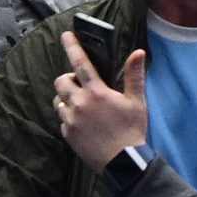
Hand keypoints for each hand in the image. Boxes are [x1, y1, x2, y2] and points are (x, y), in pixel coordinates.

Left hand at [54, 41, 152, 167]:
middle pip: (61, 82)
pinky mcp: (67, 134)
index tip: (65, 35)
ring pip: (59, 101)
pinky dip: (69, 117)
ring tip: (82, 105)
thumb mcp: (137, 101)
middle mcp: (80, 103)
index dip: (72, 47)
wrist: (123, 162)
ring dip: (67, 99)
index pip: (80, 63)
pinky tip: (84, 123)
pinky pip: (62, 120)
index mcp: (97, 92)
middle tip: (81, 85)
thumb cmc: (132, 129)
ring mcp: (71, 120)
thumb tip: (138, 52)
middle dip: (67, 79)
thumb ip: (134, 75)